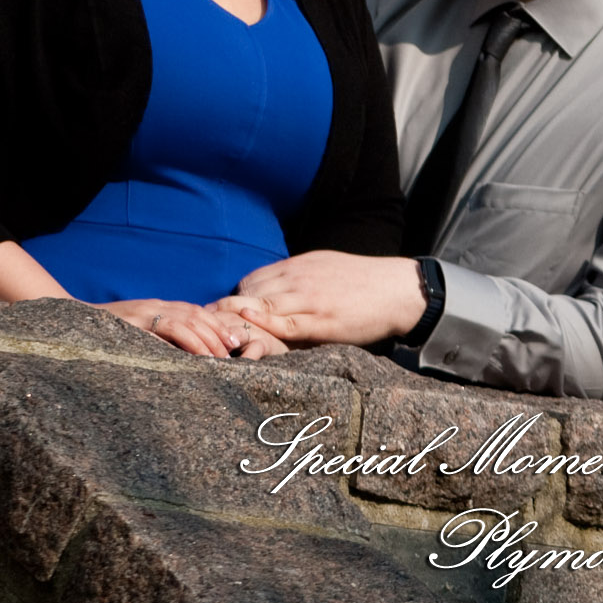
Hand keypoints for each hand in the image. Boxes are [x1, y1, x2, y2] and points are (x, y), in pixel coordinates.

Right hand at [105, 299, 288, 358]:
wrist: (72, 325)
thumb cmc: (106, 334)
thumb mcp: (137, 332)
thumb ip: (159, 337)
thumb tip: (184, 356)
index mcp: (159, 307)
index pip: (196, 311)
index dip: (218, 325)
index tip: (235, 341)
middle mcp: (154, 306)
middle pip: (195, 315)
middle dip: (217, 333)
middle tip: (233, 353)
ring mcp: (142, 313)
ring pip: (182, 321)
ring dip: (203, 340)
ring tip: (217, 359)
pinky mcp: (130, 325)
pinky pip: (158, 331)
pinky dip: (177, 342)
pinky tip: (188, 357)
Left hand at [214, 251, 426, 345]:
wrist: (395, 289)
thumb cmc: (361, 281)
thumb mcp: (325, 268)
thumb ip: (299, 278)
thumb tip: (276, 291)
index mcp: (299, 266)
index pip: (253, 279)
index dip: (234, 298)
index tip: (218, 316)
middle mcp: (299, 278)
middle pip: (250, 290)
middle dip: (227, 310)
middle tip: (207, 329)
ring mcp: (310, 298)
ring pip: (263, 304)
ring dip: (236, 319)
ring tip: (215, 336)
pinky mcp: (323, 320)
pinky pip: (287, 322)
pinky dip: (264, 323)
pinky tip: (247, 327)